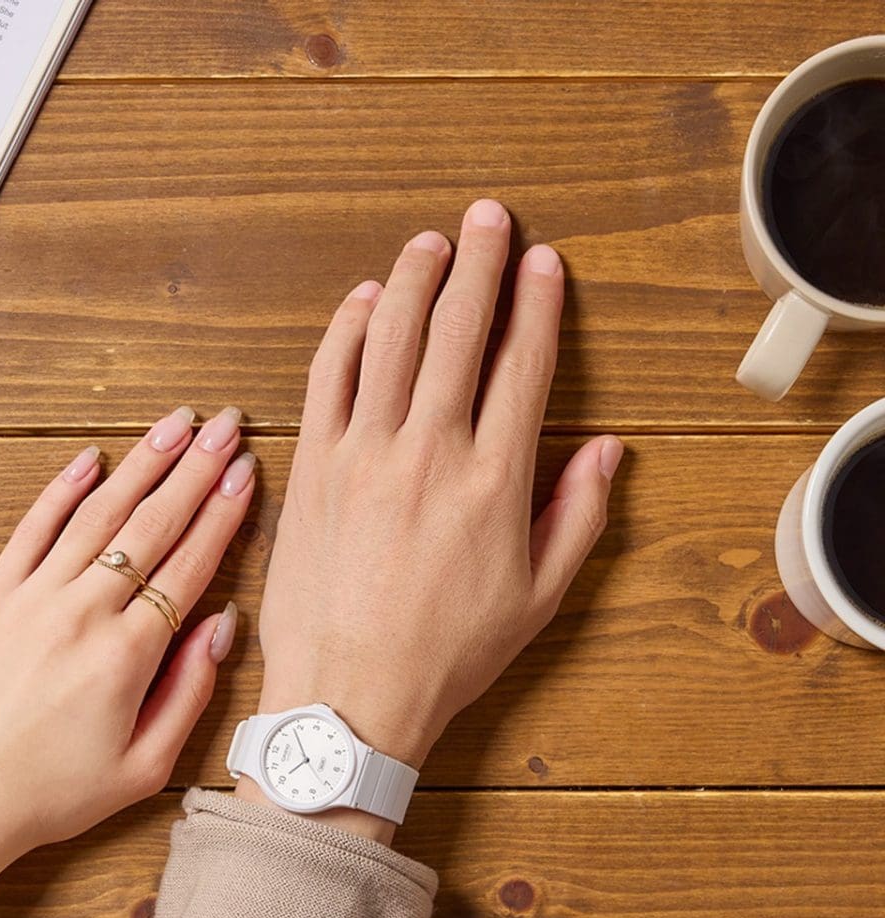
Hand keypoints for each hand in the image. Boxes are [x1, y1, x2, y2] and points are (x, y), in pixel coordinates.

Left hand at [0, 405, 254, 917]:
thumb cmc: (53, 793)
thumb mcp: (145, 767)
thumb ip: (191, 692)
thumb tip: (223, 626)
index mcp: (129, 654)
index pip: (190, 564)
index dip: (223, 513)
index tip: (246, 472)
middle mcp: (84, 611)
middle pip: (152, 524)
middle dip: (196, 468)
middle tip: (226, 425)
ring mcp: (33, 597)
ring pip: (99, 514)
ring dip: (141, 464)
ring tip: (175, 424)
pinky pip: (32, 529)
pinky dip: (63, 490)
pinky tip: (92, 459)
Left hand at [243, 199, 621, 834]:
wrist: (347, 695)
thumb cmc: (445, 655)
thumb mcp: (538, 599)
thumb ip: (577, 517)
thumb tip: (607, 451)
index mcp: (494, 479)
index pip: (521, 364)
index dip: (536, 303)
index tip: (543, 262)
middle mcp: (430, 450)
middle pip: (456, 331)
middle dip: (478, 264)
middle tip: (487, 219)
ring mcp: (364, 453)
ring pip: (389, 339)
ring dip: (411, 280)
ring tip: (429, 243)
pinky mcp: (314, 467)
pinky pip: (327, 377)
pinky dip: (343, 331)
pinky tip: (359, 302)